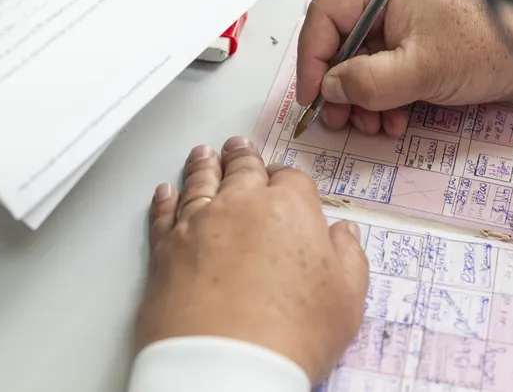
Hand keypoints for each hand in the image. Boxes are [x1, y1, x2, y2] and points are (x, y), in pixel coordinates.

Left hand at [135, 136, 368, 384]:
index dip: (289, 178)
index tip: (286, 180)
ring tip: (204, 155)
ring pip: (199, 182)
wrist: (227, 365)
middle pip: (242, 169)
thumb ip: (348, 257)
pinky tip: (165, 193)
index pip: (291, 178)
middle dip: (242, 157)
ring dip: (202, 165)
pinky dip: (164, 199)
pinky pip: (163, 213)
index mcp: (290, 209)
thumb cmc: (291, 334)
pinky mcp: (165, 251)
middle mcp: (241, 206)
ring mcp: (199, 225)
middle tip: (239, 147)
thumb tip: (344, 235)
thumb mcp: (347, 298)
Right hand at [297, 0, 512, 136]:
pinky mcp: (418, 45)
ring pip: (362, 63)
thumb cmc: (490, 46)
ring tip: (373, 125)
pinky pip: (385, 72)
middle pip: (341, 42)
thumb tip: (330, 90)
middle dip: (339, 86)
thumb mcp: (422, 69)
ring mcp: (404, 23)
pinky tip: (393, 120)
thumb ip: (368, 82)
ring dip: (362, 100)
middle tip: (340, 118)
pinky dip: (383, 99)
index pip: (326, 16)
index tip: (311, 95)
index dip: (312, 58)